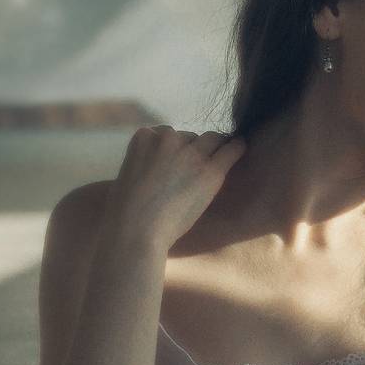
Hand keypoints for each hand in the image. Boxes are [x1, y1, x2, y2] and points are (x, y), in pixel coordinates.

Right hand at [101, 126, 245, 250]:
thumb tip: (157, 168)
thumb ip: (143, 162)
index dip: (172, 150)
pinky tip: (240, 149)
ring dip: (214, 149)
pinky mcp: (210, 170)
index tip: (173, 164)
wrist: (137, 229)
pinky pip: (232, 149)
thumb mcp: (126, 175)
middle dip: (193, 150)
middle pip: (190, 137)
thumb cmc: (124, 212)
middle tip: (193, 170)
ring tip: (218, 160)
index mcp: (144, 137)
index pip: (165, 134)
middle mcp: (169, 139)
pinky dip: (237, 148)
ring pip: (212, 139)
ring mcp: (191, 153)